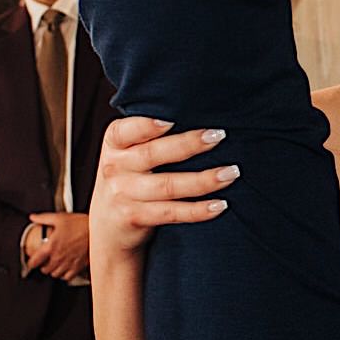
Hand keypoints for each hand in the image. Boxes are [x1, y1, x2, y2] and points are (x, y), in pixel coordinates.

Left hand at [24, 212, 91, 280]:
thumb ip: (43, 218)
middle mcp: (58, 257)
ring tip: (54, 266)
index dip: (30, 263)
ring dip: (53, 271)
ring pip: (55, 274)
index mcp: (51, 246)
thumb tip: (33, 217)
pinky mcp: (78, 266)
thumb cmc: (80, 224)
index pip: (35, 261)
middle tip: (44, 262)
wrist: (97, 231)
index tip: (30, 262)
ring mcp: (68, 263)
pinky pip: (67, 277)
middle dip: (42, 266)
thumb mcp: (60, 218)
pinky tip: (64, 270)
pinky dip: (64, 275)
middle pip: (44, 269)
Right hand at [90, 117, 236, 261]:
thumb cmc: (130, 177)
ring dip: (203, 180)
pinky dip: (198, 210)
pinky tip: (221, 205)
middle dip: (188, 144)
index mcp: (115, 143)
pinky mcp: (135, 218)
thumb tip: (202, 113)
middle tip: (219, 136)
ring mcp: (123, 194)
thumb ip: (152, 136)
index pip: (124, 131)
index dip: (145, 125)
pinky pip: (171, 213)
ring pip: (168, 186)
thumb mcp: (129, 153)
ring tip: (231, 173)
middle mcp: (115, 167)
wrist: (108, 227)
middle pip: (153, 154)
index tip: (172, 120)